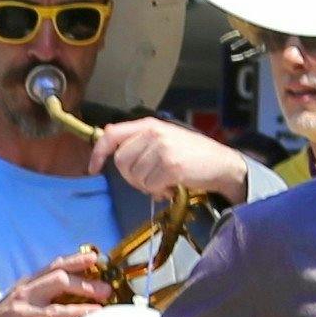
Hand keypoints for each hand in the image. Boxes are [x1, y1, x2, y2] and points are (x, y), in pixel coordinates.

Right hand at [0, 254, 106, 316]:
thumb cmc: (8, 315)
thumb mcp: (25, 295)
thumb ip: (47, 288)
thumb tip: (77, 282)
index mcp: (30, 283)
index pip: (55, 265)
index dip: (75, 260)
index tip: (95, 258)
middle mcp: (27, 294)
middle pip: (58, 281)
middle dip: (83, 285)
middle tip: (104, 290)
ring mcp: (23, 313)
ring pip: (54, 310)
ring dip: (78, 310)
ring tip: (97, 312)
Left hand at [85, 113, 252, 199]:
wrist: (222, 164)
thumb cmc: (193, 154)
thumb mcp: (165, 138)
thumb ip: (139, 139)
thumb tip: (108, 137)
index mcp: (149, 125)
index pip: (111, 134)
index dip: (98, 153)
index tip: (93, 168)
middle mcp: (154, 134)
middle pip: (121, 162)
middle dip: (132, 177)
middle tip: (150, 179)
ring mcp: (162, 149)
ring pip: (135, 177)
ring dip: (148, 185)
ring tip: (166, 180)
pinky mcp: (171, 166)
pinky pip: (150, 187)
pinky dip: (160, 191)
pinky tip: (173, 185)